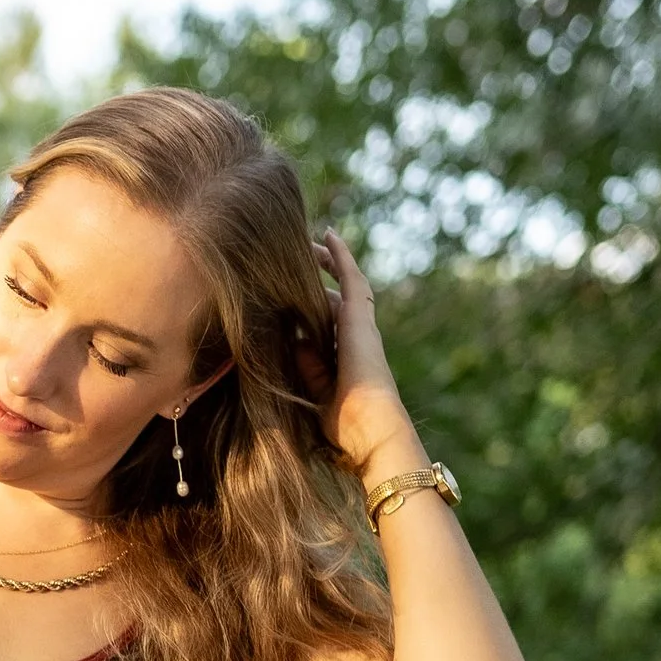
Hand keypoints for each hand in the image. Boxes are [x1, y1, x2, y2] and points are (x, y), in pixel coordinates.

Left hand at [316, 227, 422, 487]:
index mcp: (345, 358)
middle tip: (290, 261)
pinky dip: (339, 256)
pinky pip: (349, 276)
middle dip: (310, 282)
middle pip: (330, 299)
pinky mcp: (359, 315)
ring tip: (304, 242)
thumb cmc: (342, 424)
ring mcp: (359, 324)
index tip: (290, 299)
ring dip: (322, 262)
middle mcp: (355, 337)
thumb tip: (292, 339)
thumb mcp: (315, 393)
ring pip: (341, 283)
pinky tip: (327, 235)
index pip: (324, 326)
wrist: (369, 425)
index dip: (308, 311)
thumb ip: (307, 368)